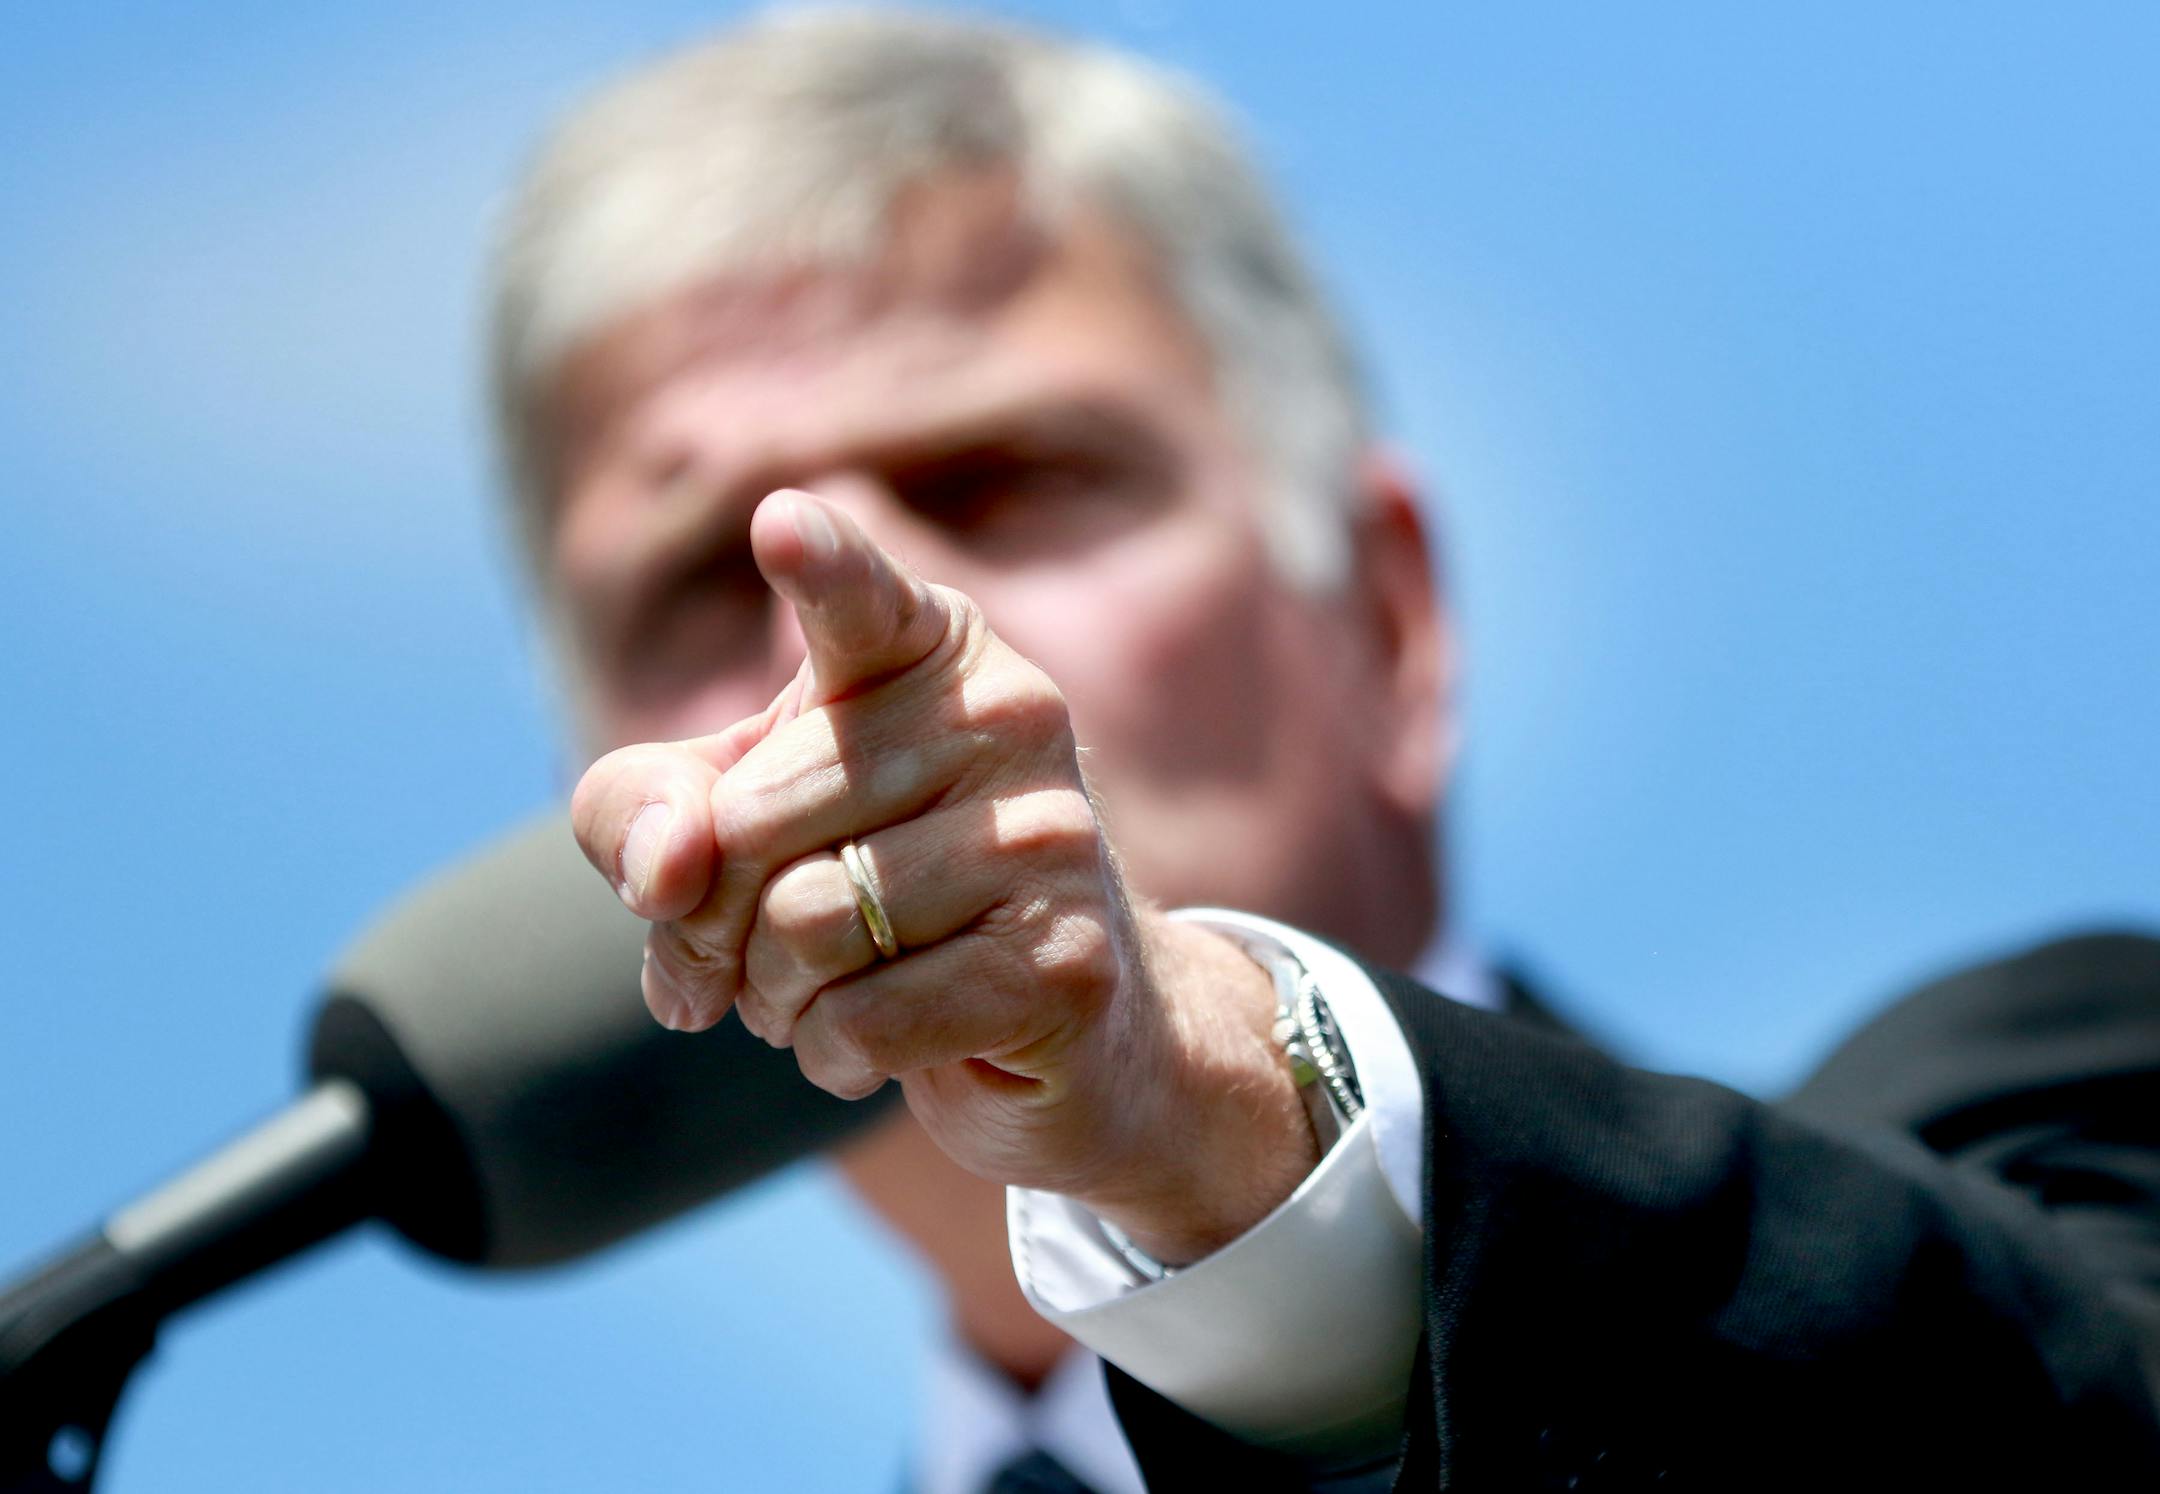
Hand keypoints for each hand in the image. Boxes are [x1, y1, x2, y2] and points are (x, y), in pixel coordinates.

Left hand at [570, 490, 1317, 1261]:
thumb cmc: (878, 894)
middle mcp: (1011, 716)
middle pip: (749, 822)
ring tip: (812, 996)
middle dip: (707, 920)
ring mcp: (1051, 838)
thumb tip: (661, 867)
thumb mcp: (737, 823)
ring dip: (770, 996)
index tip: (780, 522)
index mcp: (934, 649)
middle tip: (738, 958)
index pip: (862, 601)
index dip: (822, 565)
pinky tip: (863, 1046)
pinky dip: (829, 1053)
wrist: (1069, 1029)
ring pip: (803, 926)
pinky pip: (864, 1019)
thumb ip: (642, 809)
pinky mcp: (1065, 964)